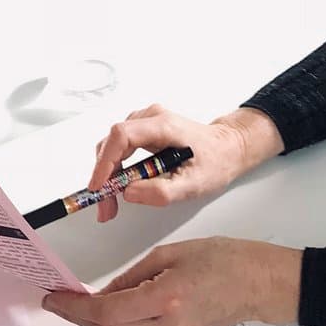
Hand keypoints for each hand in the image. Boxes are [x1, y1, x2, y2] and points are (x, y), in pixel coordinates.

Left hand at [43, 238, 301, 325]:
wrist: (253, 284)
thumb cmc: (216, 259)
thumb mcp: (167, 254)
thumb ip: (130, 277)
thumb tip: (100, 295)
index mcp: (167, 299)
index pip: (107, 312)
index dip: (75, 308)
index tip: (53, 299)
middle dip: (80, 315)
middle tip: (61, 300)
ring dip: (102, 319)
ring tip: (88, 300)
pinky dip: (126, 324)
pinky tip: (126, 308)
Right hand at [83, 105, 282, 222]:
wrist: (228, 147)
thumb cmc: (215, 162)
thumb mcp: (193, 185)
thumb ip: (161, 192)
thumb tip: (127, 192)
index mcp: (163, 126)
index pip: (121, 136)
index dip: (105, 161)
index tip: (98, 187)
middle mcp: (151, 117)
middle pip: (113, 142)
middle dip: (104, 176)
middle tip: (105, 207)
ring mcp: (146, 121)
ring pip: (113, 145)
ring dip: (107, 174)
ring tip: (111, 203)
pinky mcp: (145, 130)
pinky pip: (120, 147)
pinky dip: (115, 168)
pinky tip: (119, 186)